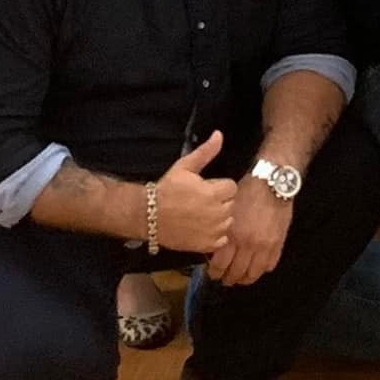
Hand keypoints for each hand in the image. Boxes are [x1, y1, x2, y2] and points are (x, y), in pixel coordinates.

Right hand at [154, 130, 236, 253]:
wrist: (148, 216)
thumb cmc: (166, 189)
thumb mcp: (184, 167)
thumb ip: (205, 152)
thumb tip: (219, 134)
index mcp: (215, 193)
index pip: (232, 187)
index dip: (219, 186)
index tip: (206, 188)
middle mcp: (218, 213)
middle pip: (231, 204)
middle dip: (220, 201)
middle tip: (201, 201)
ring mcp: (213, 231)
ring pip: (228, 221)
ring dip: (219, 218)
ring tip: (201, 214)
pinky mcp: (206, 245)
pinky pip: (221, 239)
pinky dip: (215, 235)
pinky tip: (202, 228)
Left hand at [205, 168, 292, 286]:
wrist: (273, 182)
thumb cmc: (247, 191)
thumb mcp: (227, 209)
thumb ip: (222, 229)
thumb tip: (215, 246)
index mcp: (232, 234)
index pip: (220, 265)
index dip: (214, 273)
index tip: (212, 273)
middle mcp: (248, 244)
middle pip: (236, 273)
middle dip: (228, 279)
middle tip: (225, 279)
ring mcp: (265, 245)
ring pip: (253, 273)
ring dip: (245, 278)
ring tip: (241, 277)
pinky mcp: (279, 243)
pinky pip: (270, 264)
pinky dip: (263, 269)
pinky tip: (257, 266)